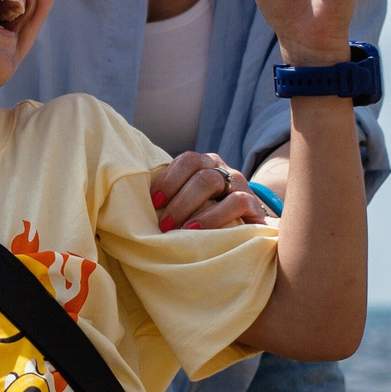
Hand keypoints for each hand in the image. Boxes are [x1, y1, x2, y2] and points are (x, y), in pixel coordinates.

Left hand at [150, 150, 271, 230]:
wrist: (248, 228)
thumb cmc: (209, 214)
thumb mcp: (191, 202)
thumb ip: (172, 198)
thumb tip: (137, 208)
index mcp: (204, 164)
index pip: (186, 160)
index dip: (168, 179)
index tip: (153, 202)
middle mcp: (221, 168)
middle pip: (197, 171)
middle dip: (176, 198)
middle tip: (163, 224)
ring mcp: (238, 184)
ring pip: (211, 181)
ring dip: (189, 205)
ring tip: (178, 229)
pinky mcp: (253, 204)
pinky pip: (236, 203)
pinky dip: (213, 217)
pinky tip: (198, 230)